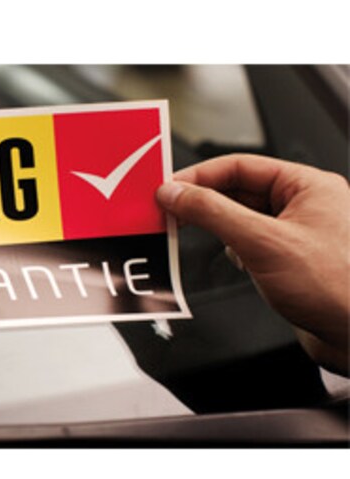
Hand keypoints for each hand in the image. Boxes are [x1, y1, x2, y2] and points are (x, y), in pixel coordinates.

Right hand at [156, 154, 349, 375]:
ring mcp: (295, 234)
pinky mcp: (288, 261)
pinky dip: (229, 246)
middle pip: (238, 190)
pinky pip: (248, 242)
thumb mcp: (262, 242)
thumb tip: (177, 194)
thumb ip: (213, 213)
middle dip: (203, 201)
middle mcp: (303, 206)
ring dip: (214, 224)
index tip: (169, 189)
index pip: (240, 166)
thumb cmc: (337, 287)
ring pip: (241, 217)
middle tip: (169, 210)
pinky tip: (225, 256)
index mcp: (307, 186)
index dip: (200, 176)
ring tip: (187, 230)